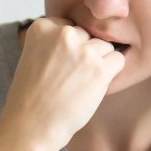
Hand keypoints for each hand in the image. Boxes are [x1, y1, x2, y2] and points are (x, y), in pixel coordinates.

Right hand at [1, 17, 125, 150]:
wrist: (32, 125)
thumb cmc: (32, 96)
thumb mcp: (32, 56)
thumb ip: (54, 41)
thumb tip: (86, 35)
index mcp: (42, 27)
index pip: (70, 26)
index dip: (69, 48)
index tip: (60, 65)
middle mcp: (63, 34)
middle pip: (88, 35)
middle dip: (85, 53)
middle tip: (71, 77)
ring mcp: (82, 51)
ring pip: (105, 46)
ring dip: (99, 63)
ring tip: (81, 83)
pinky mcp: (99, 69)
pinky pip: (118, 60)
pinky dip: (111, 73)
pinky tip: (95, 86)